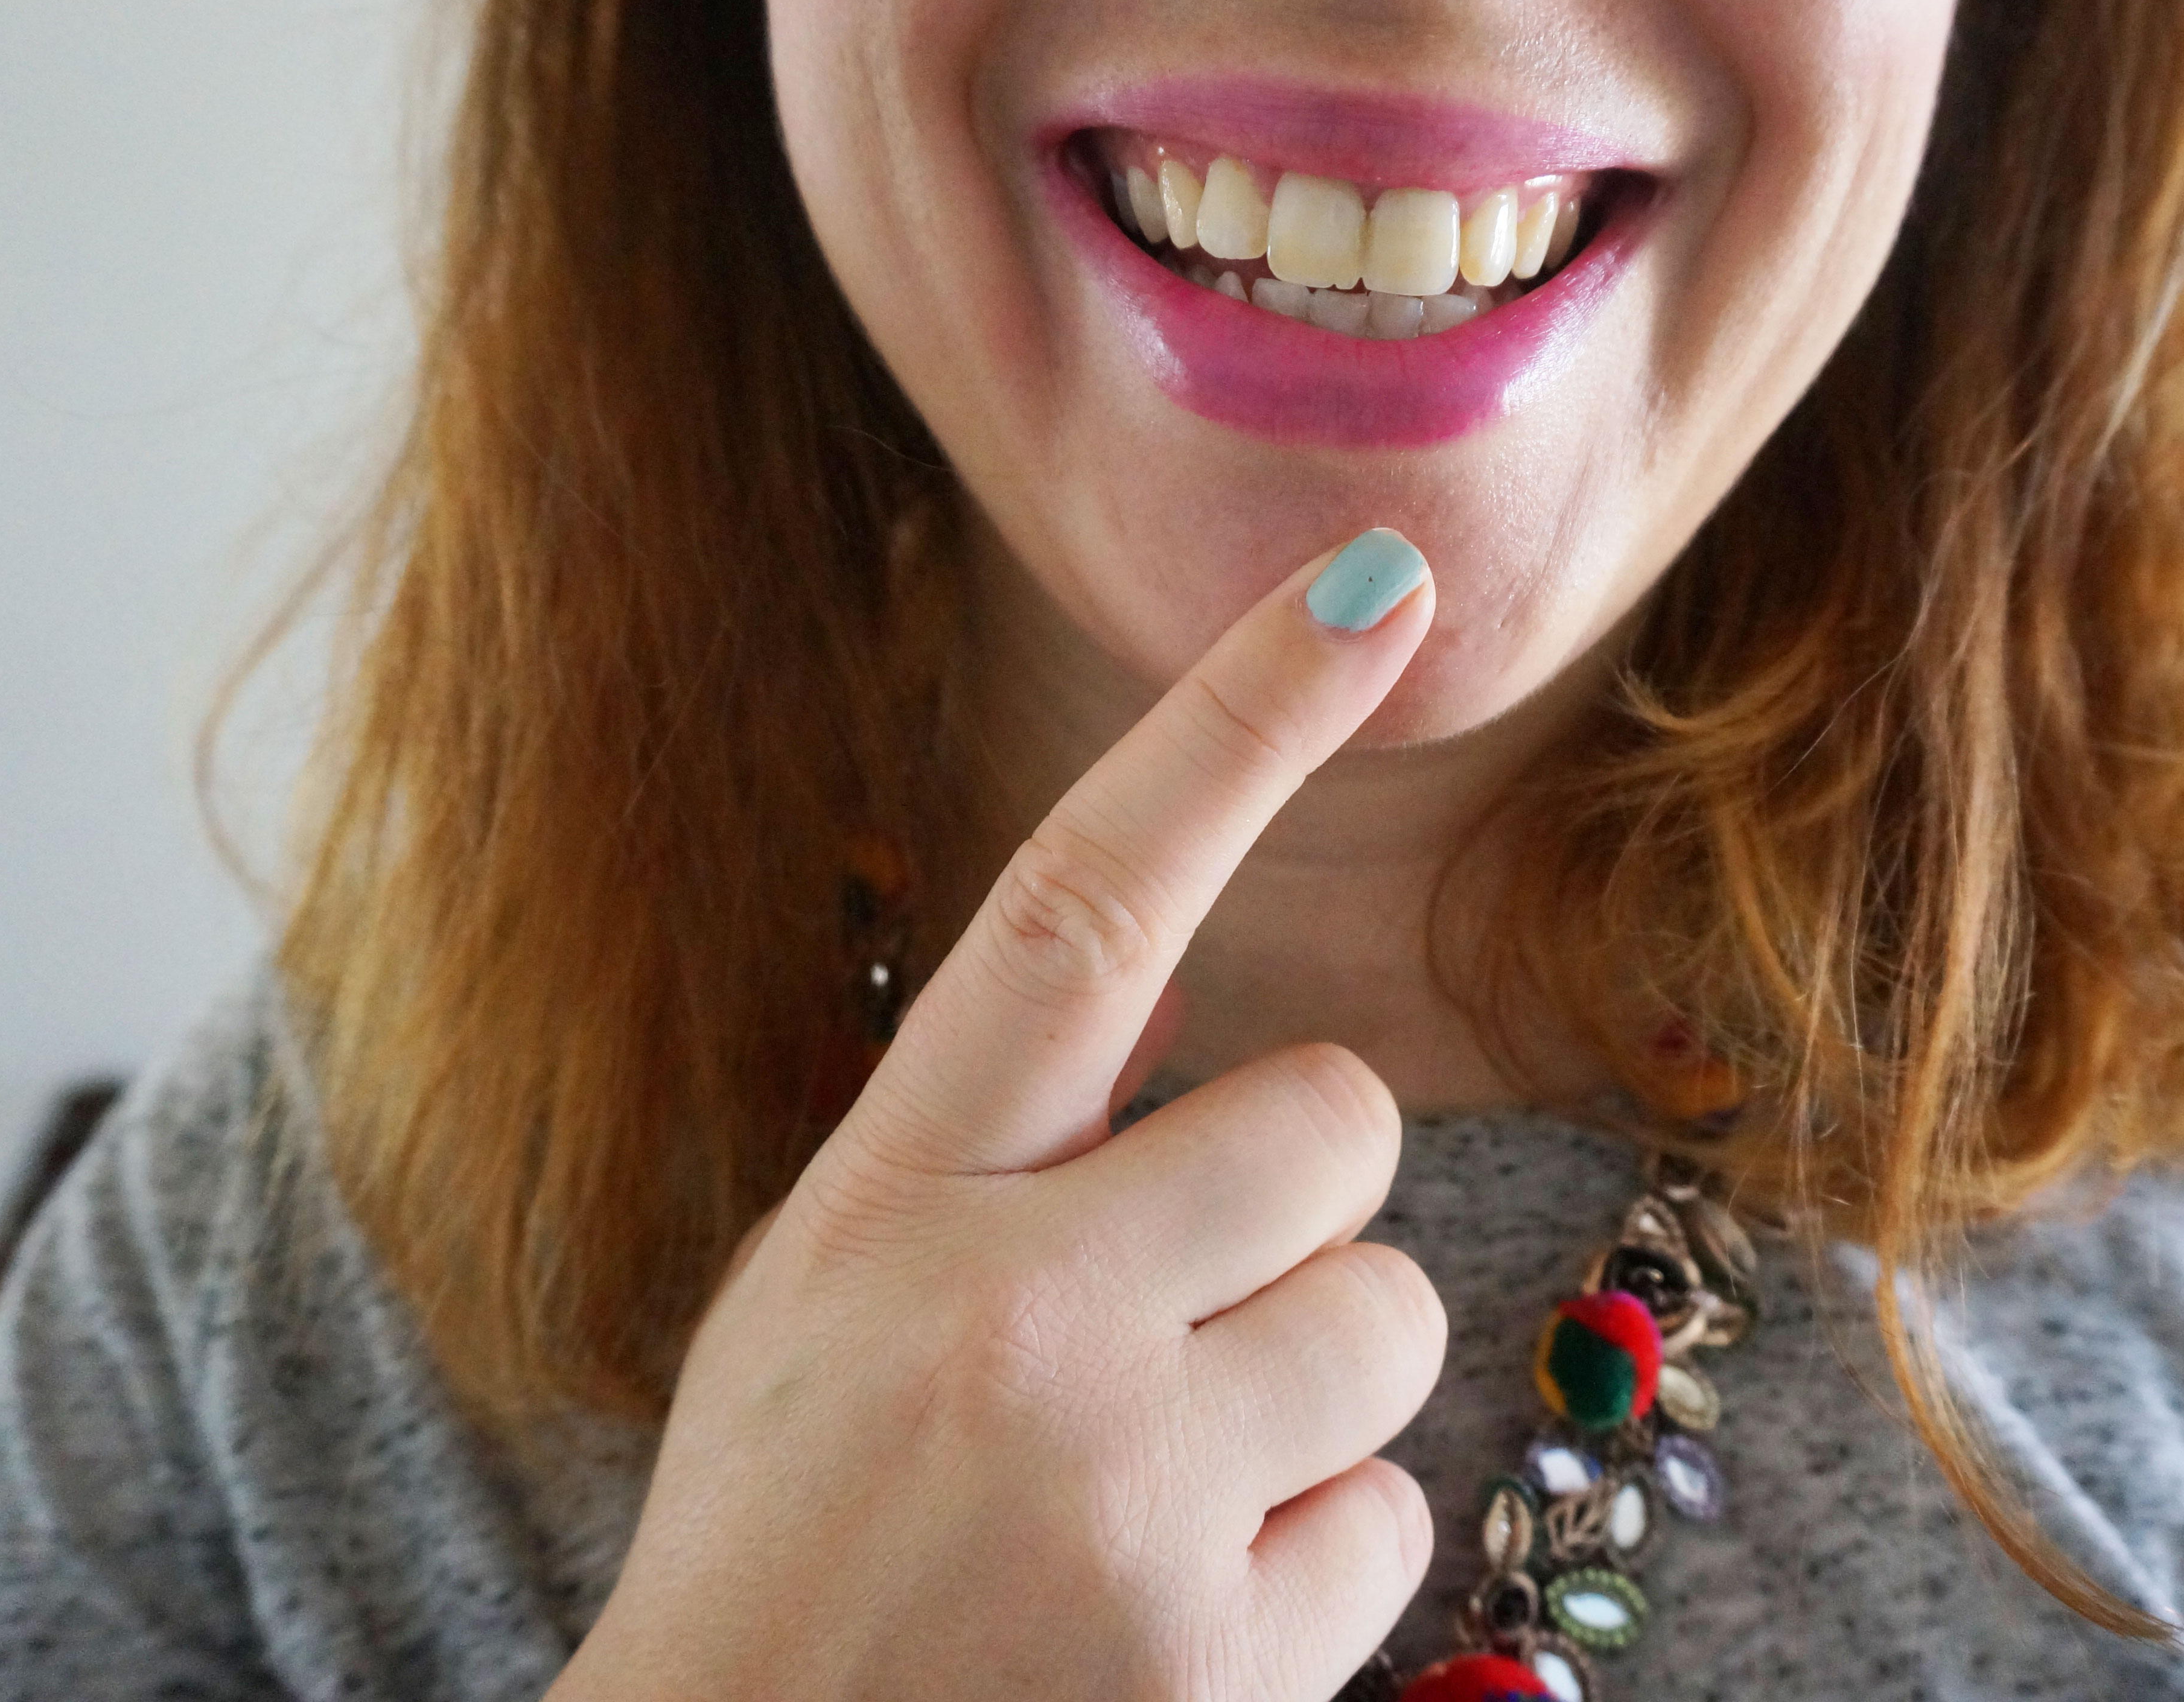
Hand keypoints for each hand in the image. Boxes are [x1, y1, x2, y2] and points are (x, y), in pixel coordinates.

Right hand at [557, 532, 1448, 1701]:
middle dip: (1293, 1200)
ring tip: (1151, 1488)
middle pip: (1331, 1118)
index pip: (1082, 902)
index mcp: (890, 1199)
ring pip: (1391, 1321)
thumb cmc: (791, 1531)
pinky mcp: (1220, 1655)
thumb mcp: (825, 1303)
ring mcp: (1124, 1492)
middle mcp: (1014, 1316)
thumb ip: (993, 1171)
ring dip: (1308, 1389)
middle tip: (1170, 1313)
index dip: (1234, 725)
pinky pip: (1392, 1517)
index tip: (1371, 587)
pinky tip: (1168, 1615)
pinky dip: (1307, 1557)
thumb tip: (1207, 1074)